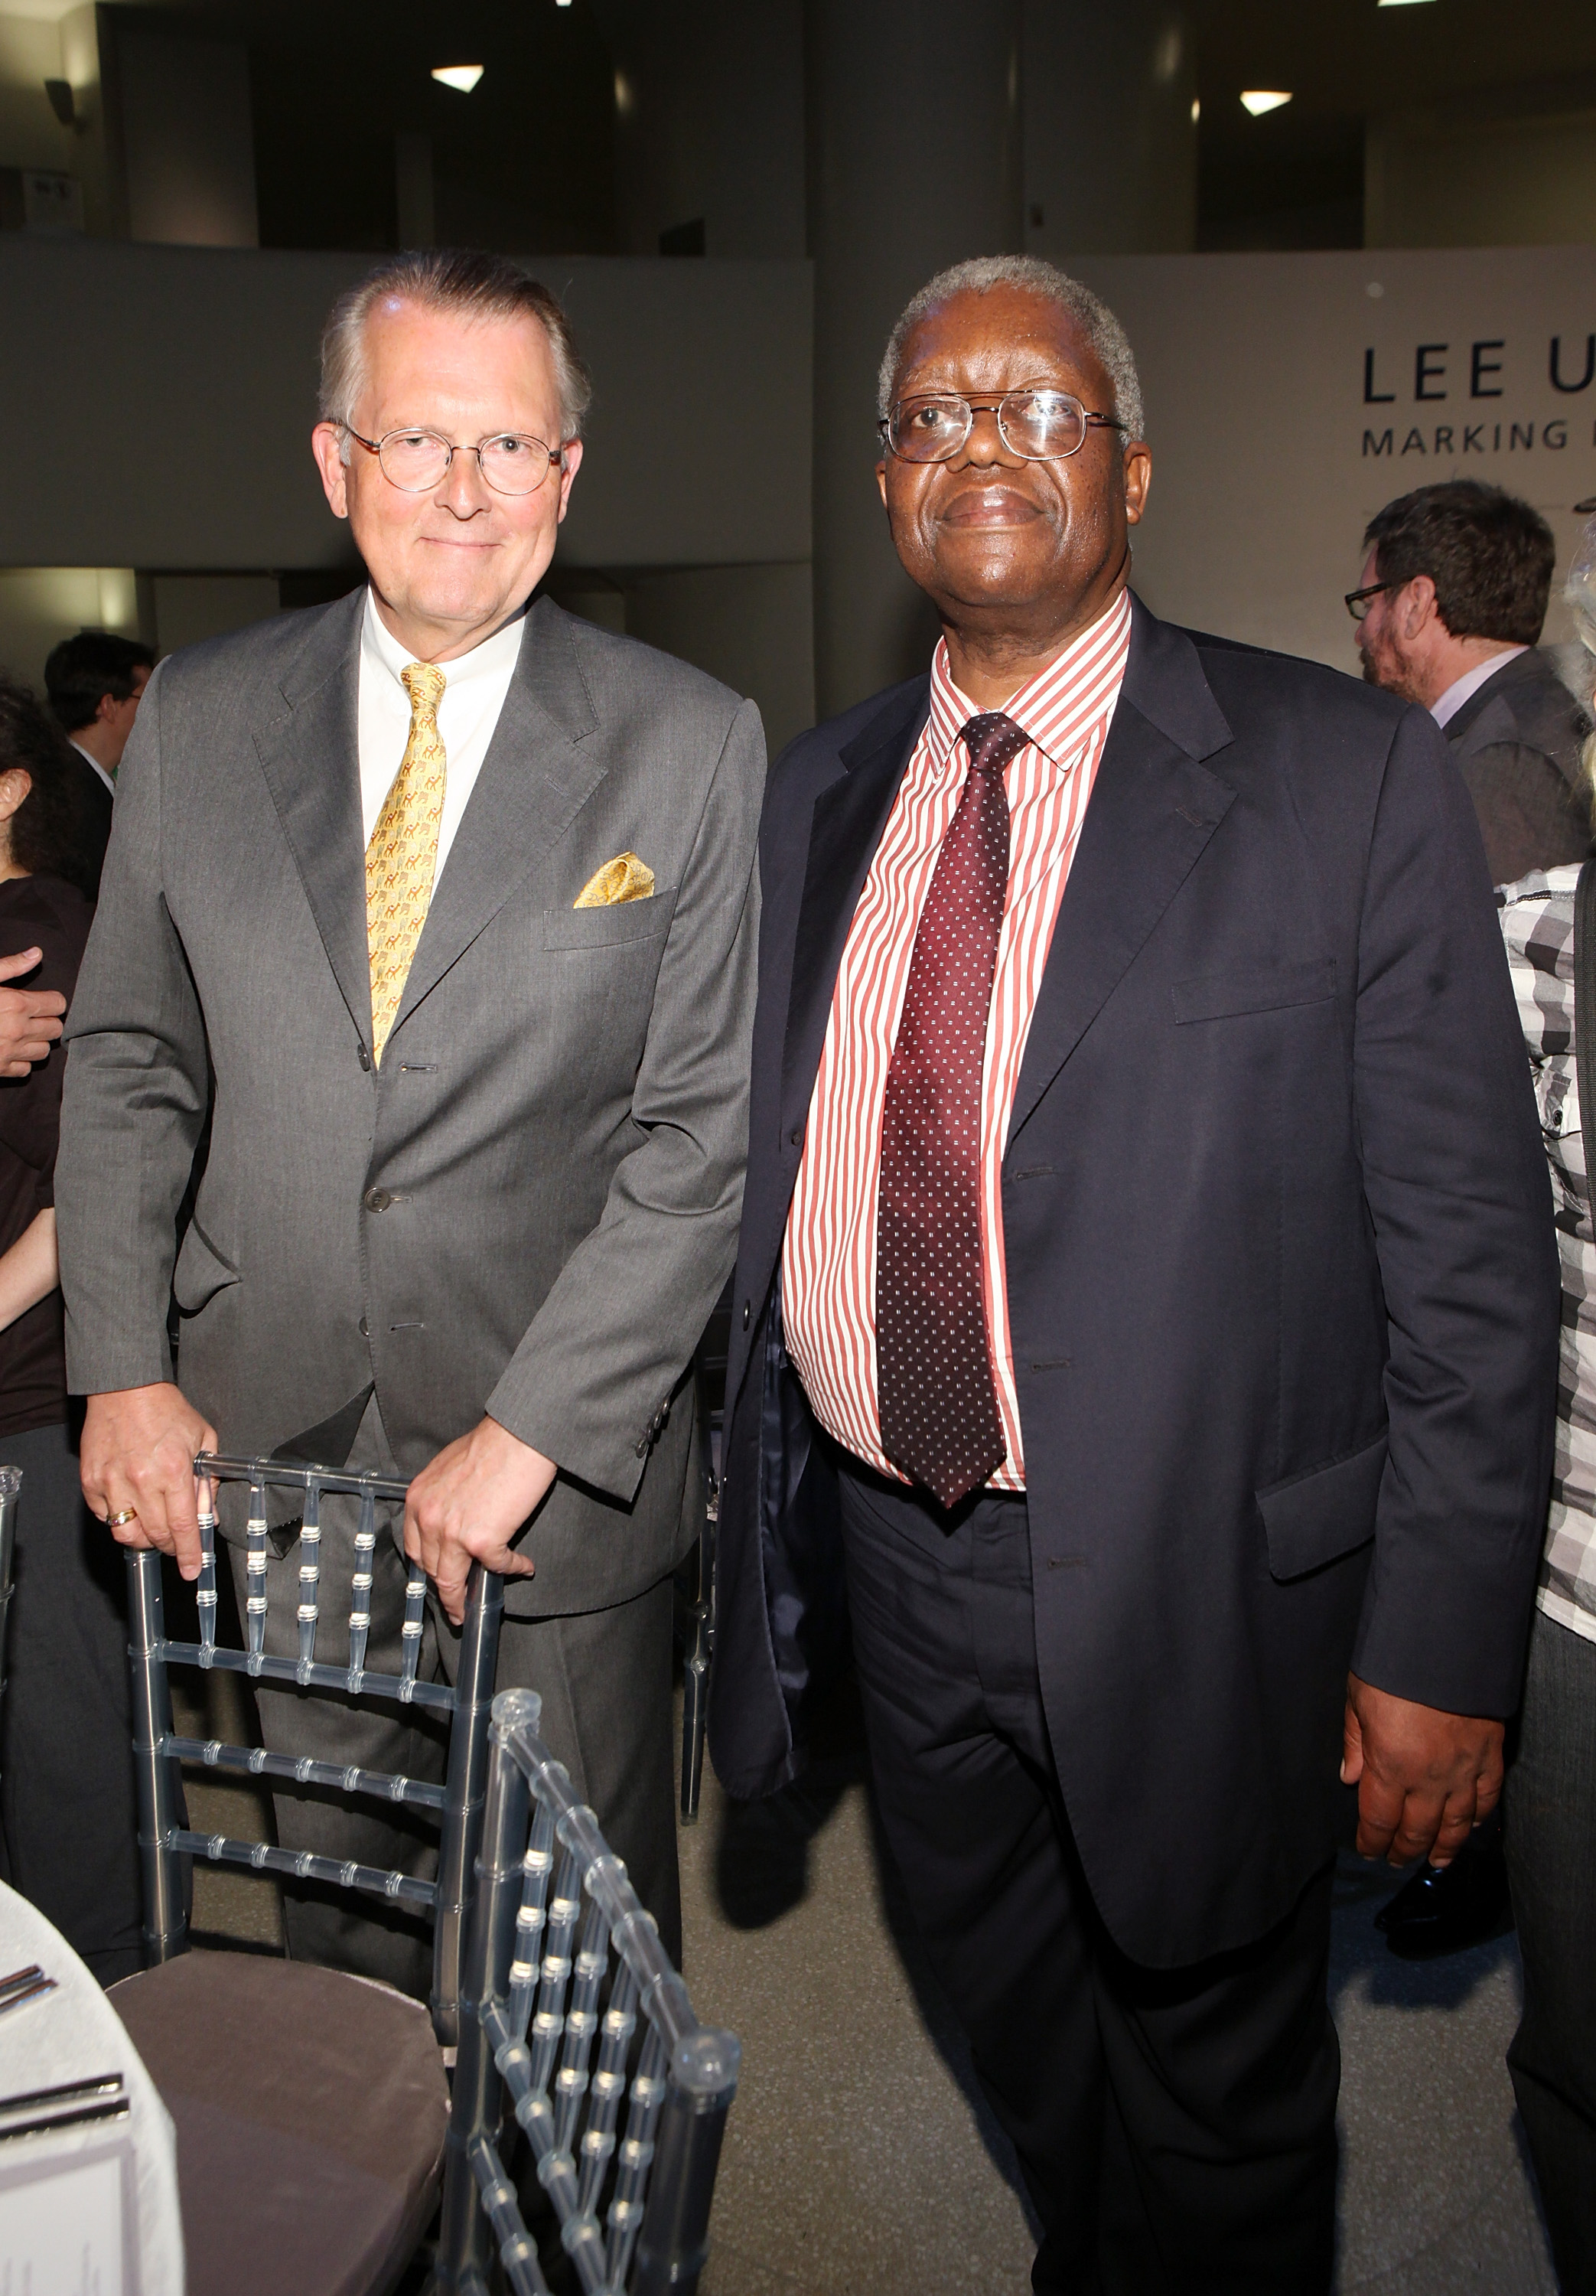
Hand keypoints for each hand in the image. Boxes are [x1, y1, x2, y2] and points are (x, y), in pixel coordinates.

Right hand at [0, 948, 65, 1076]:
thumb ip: (11, 966)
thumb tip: (37, 954)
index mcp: (16, 1003)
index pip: (58, 1004)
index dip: (50, 1000)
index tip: (40, 1000)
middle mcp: (18, 1030)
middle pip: (56, 1028)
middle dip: (46, 1021)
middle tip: (30, 1016)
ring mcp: (10, 1052)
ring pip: (44, 1050)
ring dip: (36, 1041)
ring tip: (20, 1032)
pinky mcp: (0, 1069)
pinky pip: (26, 1069)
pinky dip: (21, 1060)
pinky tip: (9, 1049)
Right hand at [81, 1383, 217, 1579]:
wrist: (125, 1388)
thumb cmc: (166, 1410)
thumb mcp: (203, 1440)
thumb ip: (207, 1482)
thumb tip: (208, 1517)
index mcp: (174, 1470)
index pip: (183, 1527)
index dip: (189, 1553)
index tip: (192, 1569)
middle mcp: (142, 1480)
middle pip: (156, 1535)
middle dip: (170, 1546)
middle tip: (176, 1543)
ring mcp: (112, 1482)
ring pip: (126, 1534)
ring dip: (143, 1539)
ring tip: (153, 1528)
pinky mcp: (91, 1481)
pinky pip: (105, 1517)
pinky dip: (119, 1521)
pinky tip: (131, 1507)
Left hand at [404, 1415, 548, 1624]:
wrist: (518, 1436)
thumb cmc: (491, 1444)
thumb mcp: (449, 1468)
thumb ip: (442, 1496)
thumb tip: (453, 1518)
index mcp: (418, 1499)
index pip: (414, 1547)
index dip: (426, 1567)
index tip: (435, 1577)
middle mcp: (428, 1518)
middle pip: (431, 1569)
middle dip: (444, 1590)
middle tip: (455, 1604)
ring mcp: (452, 1533)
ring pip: (453, 1581)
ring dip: (465, 1600)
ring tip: (473, 1608)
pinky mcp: (481, 1541)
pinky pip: (497, 1566)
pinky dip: (512, 1569)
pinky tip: (523, 1566)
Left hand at [1341, 1672, 1504, 1867]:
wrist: (1446, 1642)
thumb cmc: (1396, 1665)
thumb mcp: (1359, 1697)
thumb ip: (1355, 1742)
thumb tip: (1349, 1777)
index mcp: (1391, 1765)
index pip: (1379, 1820)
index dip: (1373, 1841)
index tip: (1368, 1850)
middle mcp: (1428, 1777)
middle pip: (1417, 1830)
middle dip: (1405, 1850)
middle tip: (1397, 1860)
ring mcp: (1463, 1769)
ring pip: (1455, 1824)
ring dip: (1444, 1847)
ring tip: (1435, 1861)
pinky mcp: (1490, 1755)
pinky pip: (1487, 1798)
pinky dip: (1478, 1817)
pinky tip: (1470, 1826)